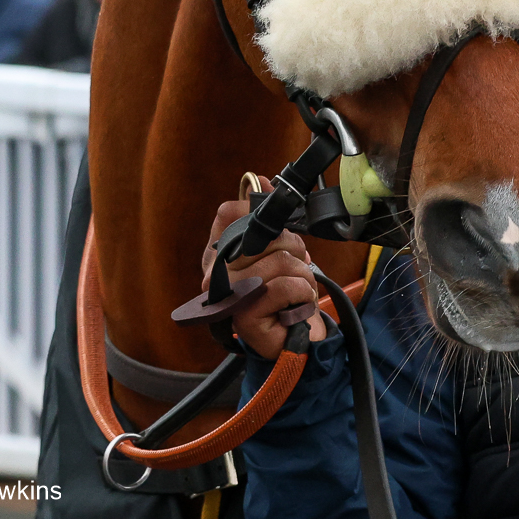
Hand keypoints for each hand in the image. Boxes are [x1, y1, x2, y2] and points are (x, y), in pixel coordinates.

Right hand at [201, 194, 326, 360]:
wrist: (294, 338)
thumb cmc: (284, 291)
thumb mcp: (277, 248)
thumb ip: (267, 218)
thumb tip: (260, 180)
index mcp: (217, 253)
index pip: (229, 212)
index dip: (260, 215)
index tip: (277, 234)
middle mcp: (215, 273)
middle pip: (265, 234)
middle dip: (294, 250)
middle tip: (294, 269)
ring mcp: (228, 295)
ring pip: (281, 260)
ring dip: (303, 275)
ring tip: (297, 290)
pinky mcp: (244, 314)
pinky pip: (286, 286)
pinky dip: (302, 293)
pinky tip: (295, 305)